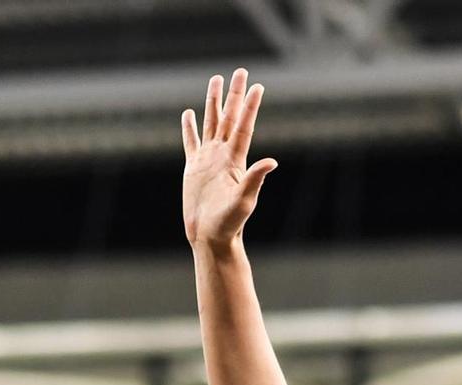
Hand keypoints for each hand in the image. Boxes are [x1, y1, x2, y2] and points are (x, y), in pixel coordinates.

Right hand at [181, 69, 276, 250]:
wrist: (210, 236)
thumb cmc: (229, 223)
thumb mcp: (244, 201)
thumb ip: (255, 179)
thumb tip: (272, 161)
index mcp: (235, 160)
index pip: (243, 126)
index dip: (250, 106)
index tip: (258, 86)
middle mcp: (222, 155)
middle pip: (228, 116)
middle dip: (234, 94)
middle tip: (240, 72)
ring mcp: (207, 160)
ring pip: (210, 123)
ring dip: (213, 102)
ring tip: (215, 80)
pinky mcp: (192, 168)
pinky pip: (191, 142)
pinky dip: (190, 127)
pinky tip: (189, 114)